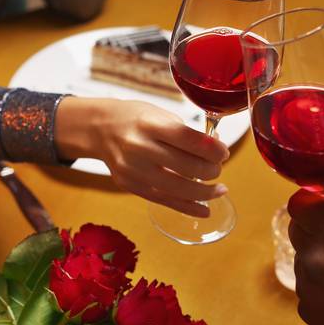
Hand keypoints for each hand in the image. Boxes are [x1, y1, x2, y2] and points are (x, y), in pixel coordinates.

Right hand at [55, 97, 229, 216]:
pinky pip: (165, 201)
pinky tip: (205, 209)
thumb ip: (186, 133)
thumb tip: (217, 150)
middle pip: (188, 167)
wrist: (99, 129)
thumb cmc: (135, 119)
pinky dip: (188, 207)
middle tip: (217, 168)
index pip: (190, 140)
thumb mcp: (160, 114)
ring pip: (179, 189)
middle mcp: (140, 147)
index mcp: (150, 124)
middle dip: (211, 170)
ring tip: (219, 190)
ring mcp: (134, 170)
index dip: (214, 150)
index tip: (224, 152)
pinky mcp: (132, 186)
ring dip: (205, 192)